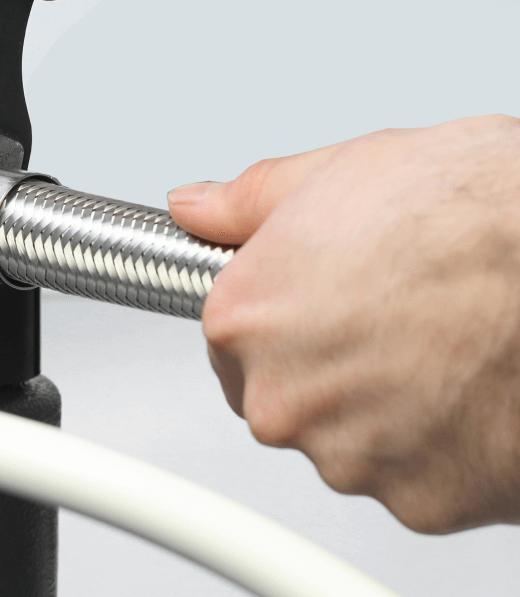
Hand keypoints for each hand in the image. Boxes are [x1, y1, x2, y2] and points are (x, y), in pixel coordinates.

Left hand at [168, 116, 519, 532]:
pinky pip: (406, 472)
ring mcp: (349, 457)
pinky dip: (430, 440)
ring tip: (434, 338)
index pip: (227, 333)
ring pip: (342, 435)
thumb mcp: (342, 169)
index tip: (308, 299)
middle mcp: (281, 398)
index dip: (275, 311)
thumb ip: (248, 201)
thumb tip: (197, 206)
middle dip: (318, 358)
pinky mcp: (420, 503)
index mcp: (246, 317)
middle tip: (382, 310)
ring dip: (375, 401)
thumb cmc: (475, 216)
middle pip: (278, 390)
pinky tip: (462, 382)